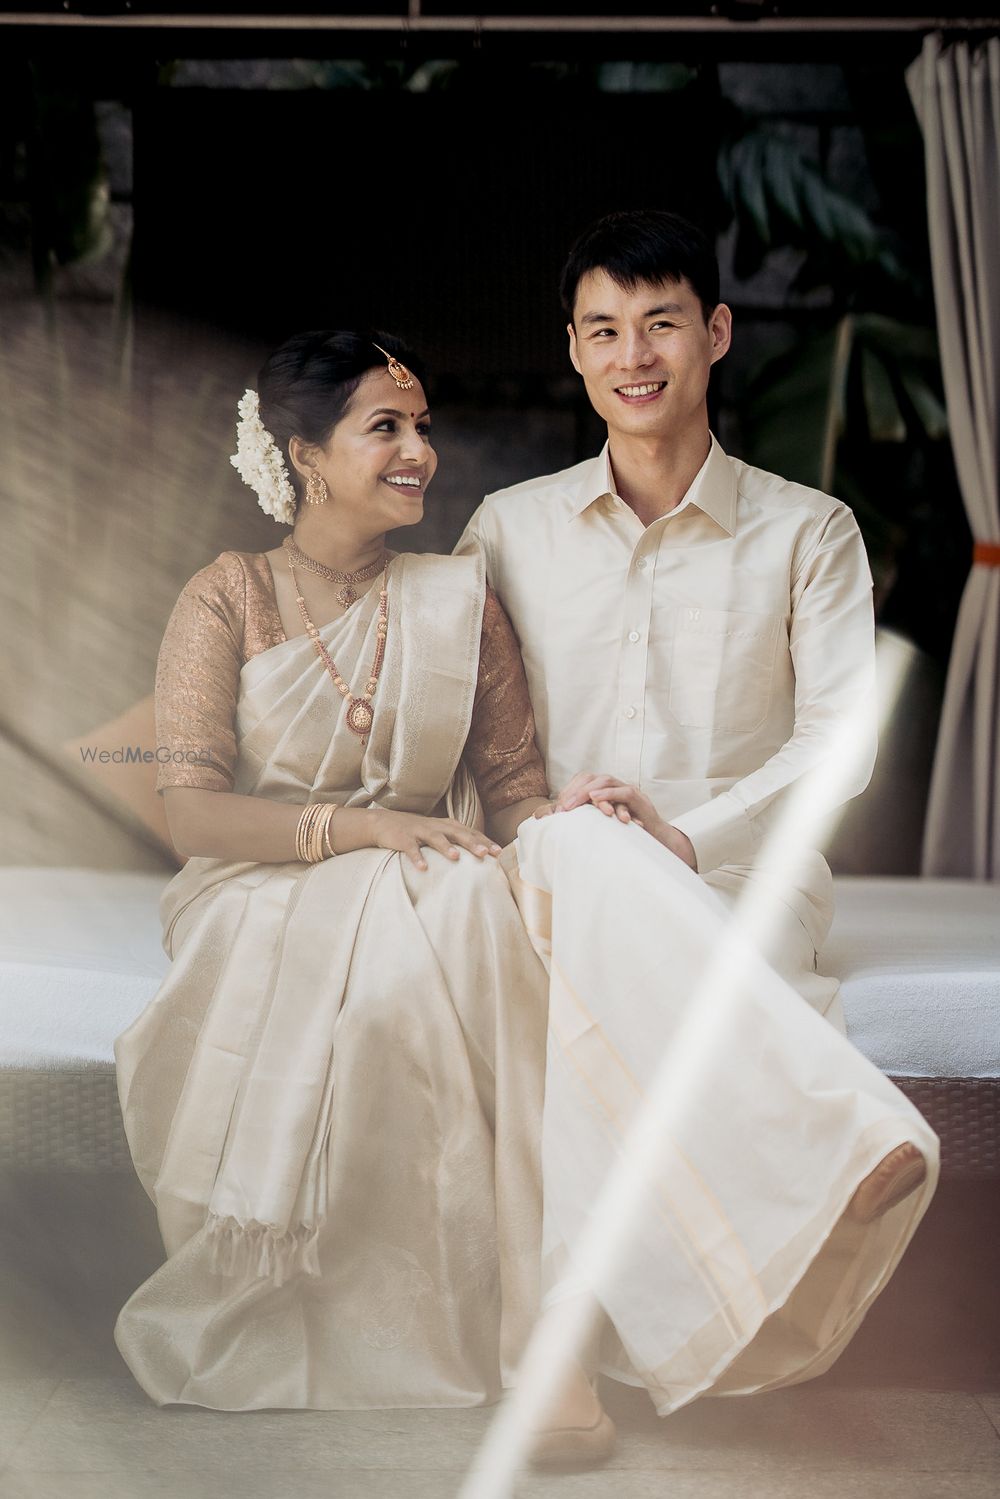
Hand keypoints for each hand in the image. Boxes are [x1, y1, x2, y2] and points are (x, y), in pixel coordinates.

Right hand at [368, 810, 500, 871]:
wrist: (383, 822)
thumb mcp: (438, 832)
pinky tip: (423, 868)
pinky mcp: (403, 838)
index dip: (484, 841)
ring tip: (456, 857)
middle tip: (486, 854)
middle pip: (457, 833)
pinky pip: (411, 848)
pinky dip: (417, 857)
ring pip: (435, 838)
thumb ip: (456, 839)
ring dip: (446, 847)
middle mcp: (435, 826)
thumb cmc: (417, 831)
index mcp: (446, 826)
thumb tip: (479, 854)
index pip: (469, 832)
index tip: (498, 852)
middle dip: (472, 843)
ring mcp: (419, 831)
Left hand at [550, 772, 697, 871]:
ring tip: (573, 804)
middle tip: (563, 807)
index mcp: (605, 790)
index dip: (570, 790)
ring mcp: (628, 790)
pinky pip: (623, 792)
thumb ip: (586, 822)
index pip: (583, 780)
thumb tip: (560, 825)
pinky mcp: (639, 799)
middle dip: (575, 790)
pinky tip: (596, 800)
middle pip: (591, 777)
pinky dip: (608, 794)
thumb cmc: (628, 834)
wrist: (657, 841)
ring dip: (587, 791)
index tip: (558, 806)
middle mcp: (616, 786)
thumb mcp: (603, 826)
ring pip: (606, 781)